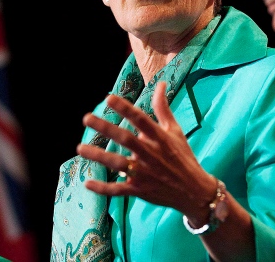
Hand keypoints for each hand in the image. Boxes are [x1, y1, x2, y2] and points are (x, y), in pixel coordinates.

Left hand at [76, 82, 216, 218]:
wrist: (194, 190)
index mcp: (160, 138)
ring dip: (99, 156)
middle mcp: (151, 155)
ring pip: (119, 164)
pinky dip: (103, 189)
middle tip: (86, 118)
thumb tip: (160, 83)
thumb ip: (163, 108)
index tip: (108, 98)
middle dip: (106, 128)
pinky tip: (87, 183)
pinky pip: (119, 190)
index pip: (141, 119)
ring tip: (80, 148)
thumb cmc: (182, 157)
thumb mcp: (175, 131)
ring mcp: (145, 174)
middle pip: (126, 139)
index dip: (125, 109)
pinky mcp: (140, 190)